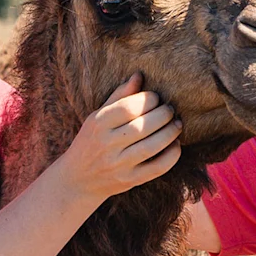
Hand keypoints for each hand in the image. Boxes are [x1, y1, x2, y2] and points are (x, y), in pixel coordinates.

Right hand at [51, 72, 181, 201]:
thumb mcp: (97, 116)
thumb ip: (119, 96)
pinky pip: (157, 168)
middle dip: (163, 114)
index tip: (156, 98)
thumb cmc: (91, 141)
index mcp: (98, 123)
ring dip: (170, 133)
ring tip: (177, 124)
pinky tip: (175, 145)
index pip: (128, 107)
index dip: (148, 99)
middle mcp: (107, 144)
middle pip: (143, 126)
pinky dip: (171, 155)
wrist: (78, 180)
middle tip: (171, 110)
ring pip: (152, 146)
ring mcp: (118, 165)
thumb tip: (139, 75)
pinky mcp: (129, 180)